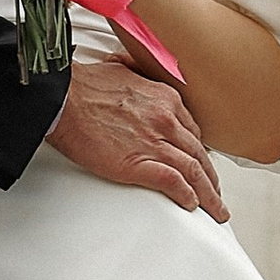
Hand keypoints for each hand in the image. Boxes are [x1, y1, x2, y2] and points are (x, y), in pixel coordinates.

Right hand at [46, 59, 228, 217]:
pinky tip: (191, 205)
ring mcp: (155, 142)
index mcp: (166, 99)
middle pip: (199, 155)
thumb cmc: (85, 87)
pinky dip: (186, 195)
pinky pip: (172, 182)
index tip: (203, 165)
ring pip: (193, 171)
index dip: (200, 152)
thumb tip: (135, 70)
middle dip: (211, 178)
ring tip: (215, 210)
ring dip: (208, 194)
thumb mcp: (123, 69)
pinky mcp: (138, 164)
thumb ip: (138, 74)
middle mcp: (167, 120)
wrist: (63, 100)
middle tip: (216, 194)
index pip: (193, 131)